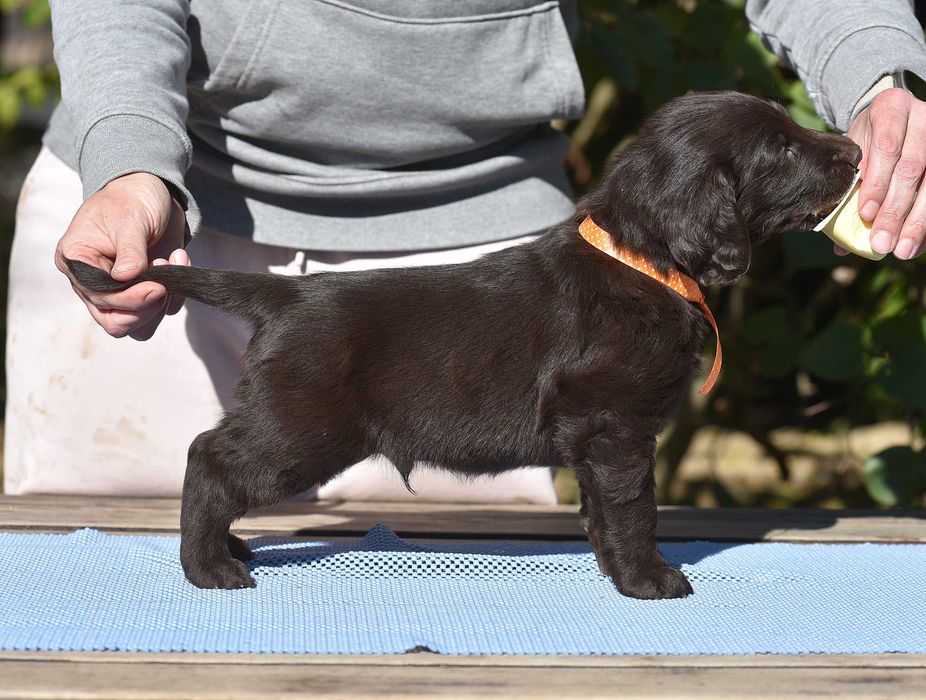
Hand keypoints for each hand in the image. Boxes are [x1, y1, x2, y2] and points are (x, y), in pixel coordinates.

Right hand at [54, 172, 190, 340]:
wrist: (150, 191)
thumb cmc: (132, 199)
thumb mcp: (130, 218)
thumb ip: (130, 251)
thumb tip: (126, 277)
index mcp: (76, 262)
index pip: (99, 298)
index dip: (131, 298)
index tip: (158, 284)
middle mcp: (92, 283)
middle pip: (116, 322)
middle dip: (147, 306)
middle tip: (165, 278)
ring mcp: (117, 292)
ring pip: (136, 327)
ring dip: (162, 305)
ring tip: (172, 266)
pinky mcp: (141, 293)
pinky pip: (157, 314)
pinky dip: (174, 299)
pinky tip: (179, 265)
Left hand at [848, 87, 925, 259]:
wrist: (893, 119)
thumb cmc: (868, 141)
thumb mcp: (855, 154)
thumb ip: (848, 187)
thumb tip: (841, 240)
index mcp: (891, 109)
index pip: (886, 148)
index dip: (877, 184)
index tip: (864, 214)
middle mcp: (922, 117)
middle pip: (912, 169)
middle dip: (895, 211)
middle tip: (881, 243)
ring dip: (916, 222)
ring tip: (901, 250)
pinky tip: (918, 244)